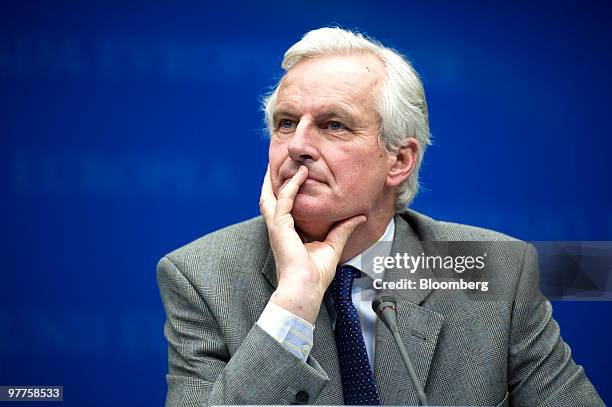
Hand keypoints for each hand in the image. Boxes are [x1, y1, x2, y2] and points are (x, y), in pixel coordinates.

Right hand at [259, 164, 365, 323]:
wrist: (306, 289)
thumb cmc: (315, 275)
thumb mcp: (332, 246)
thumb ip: (342, 229)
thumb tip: (359, 217)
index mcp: (287, 232)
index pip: (283, 206)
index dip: (286, 190)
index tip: (296, 176)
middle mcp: (279, 227)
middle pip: (270, 197)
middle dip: (273, 181)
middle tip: (281, 164)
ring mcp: (277, 226)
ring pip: (272, 194)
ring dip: (280, 178)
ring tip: (291, 163)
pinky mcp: (280, 227)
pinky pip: (284, 199)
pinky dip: (292, 185)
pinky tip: (301, 174)